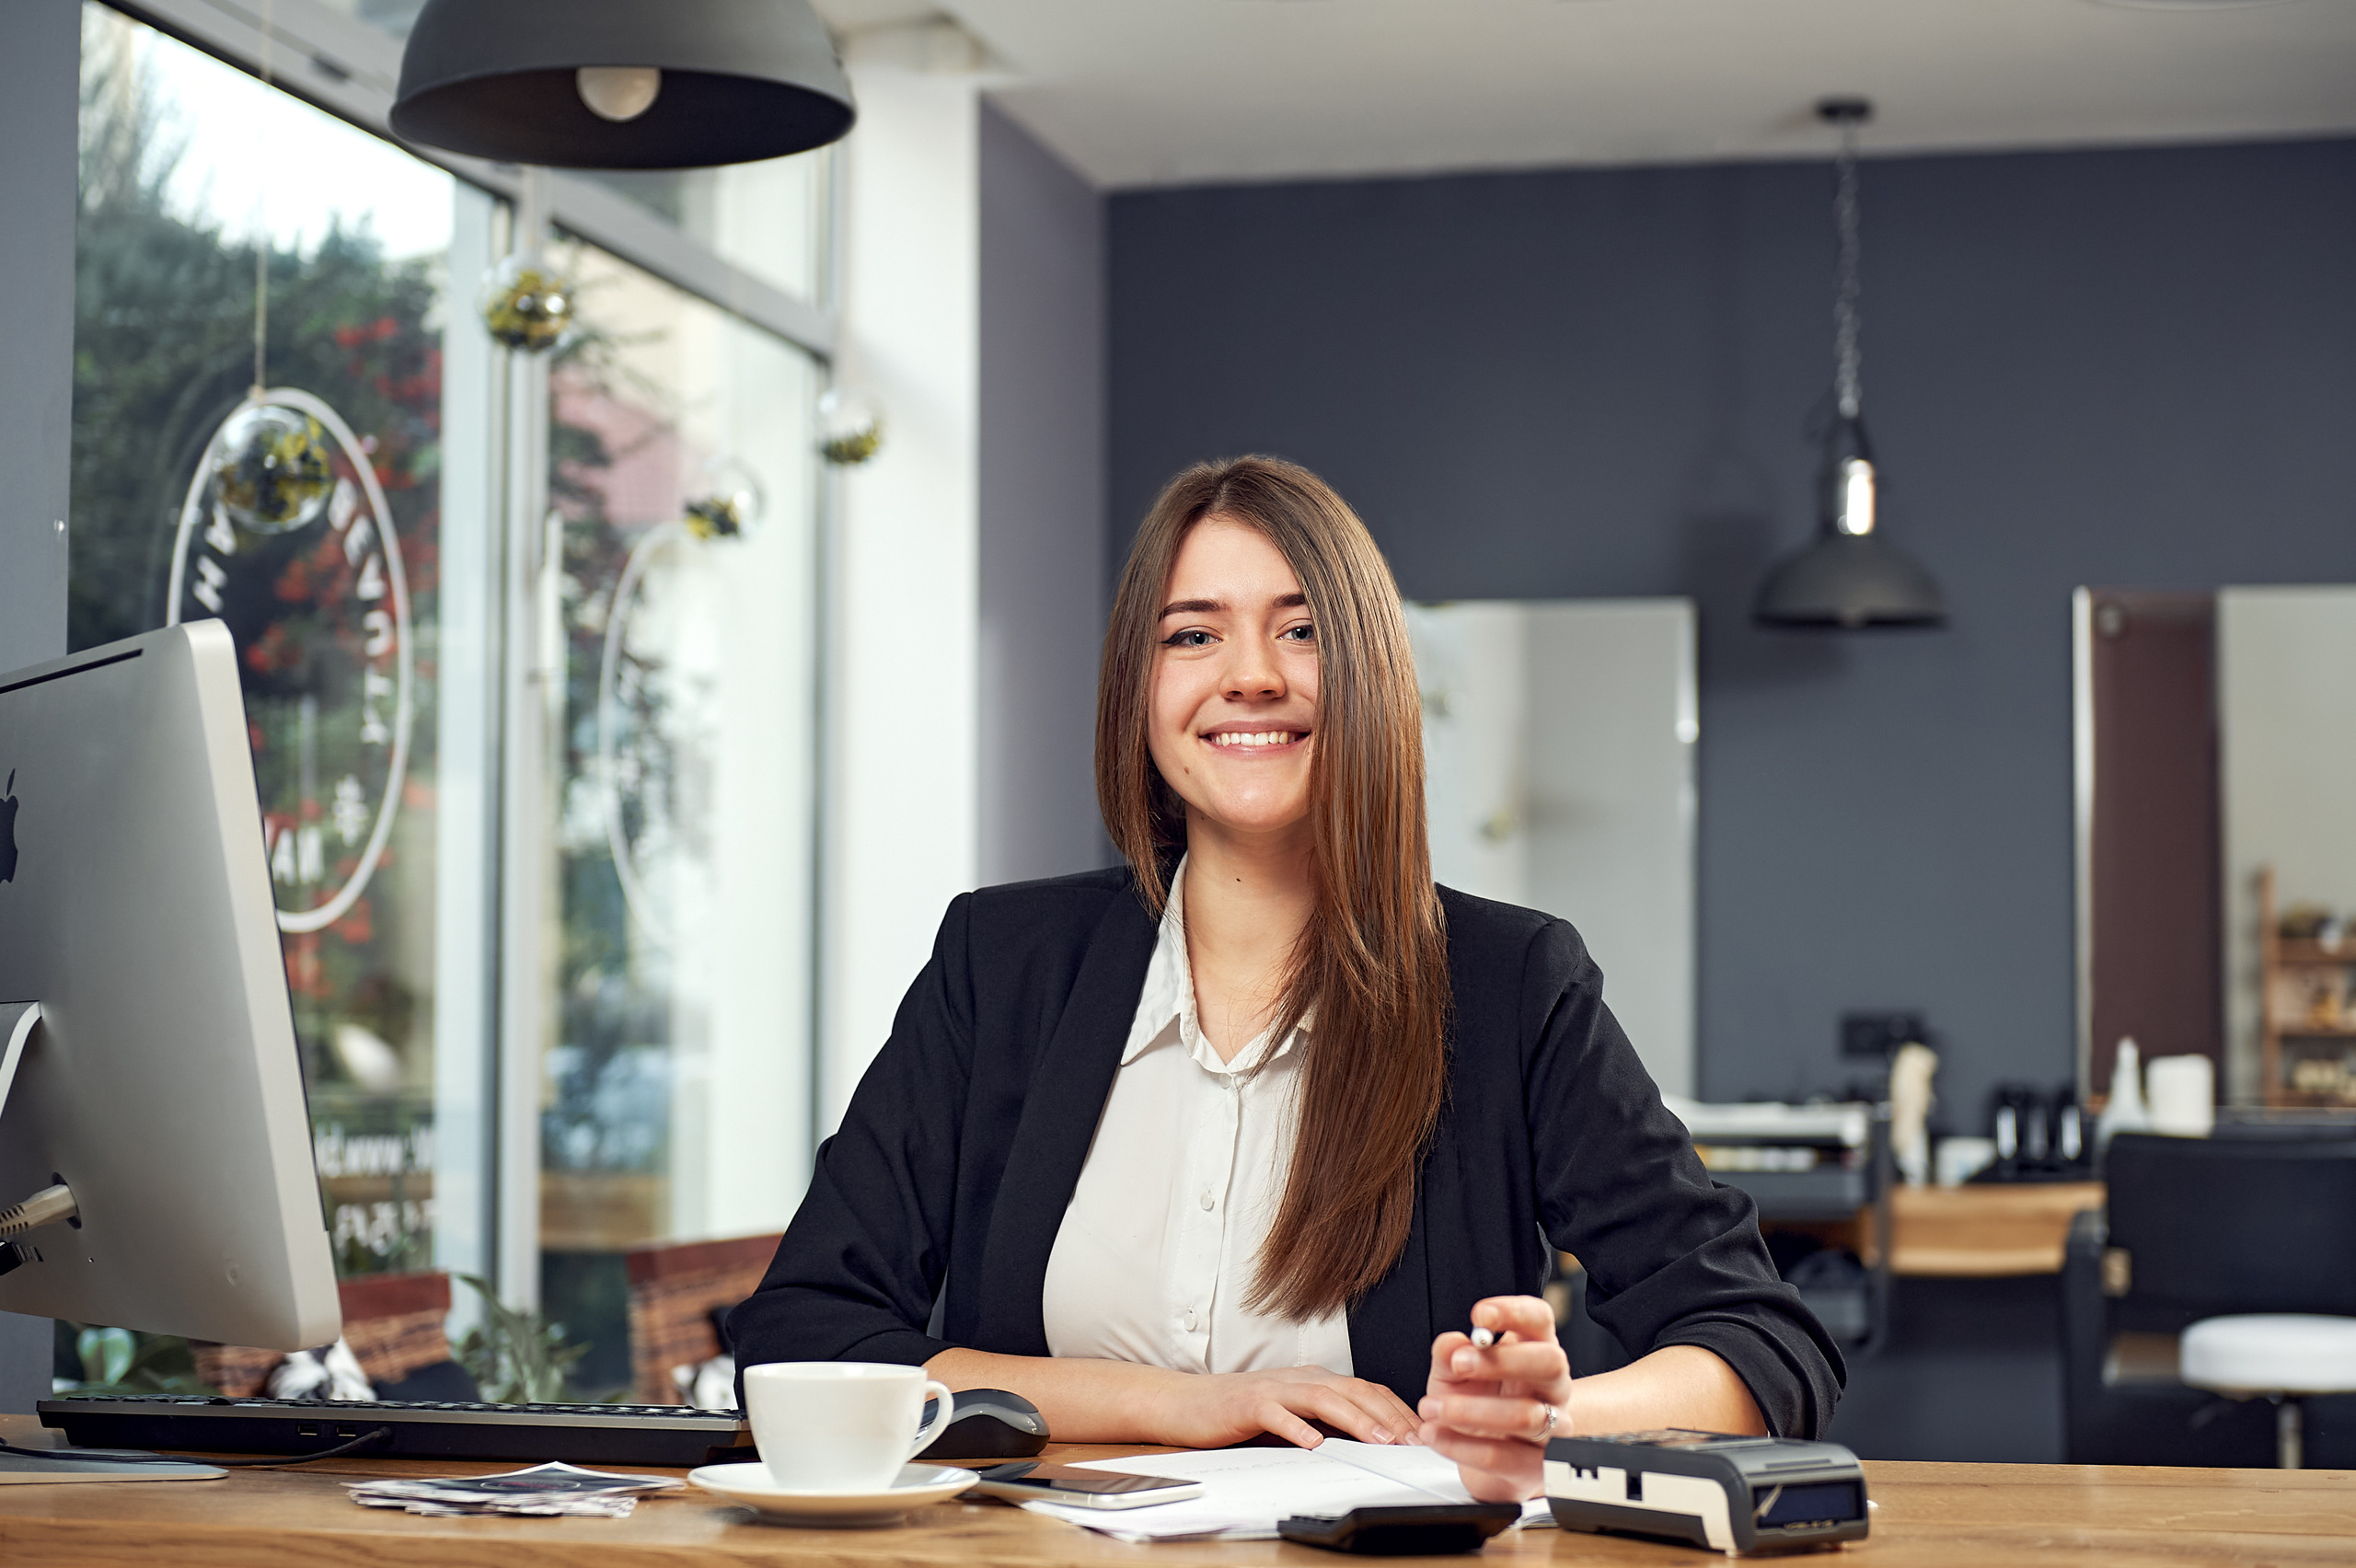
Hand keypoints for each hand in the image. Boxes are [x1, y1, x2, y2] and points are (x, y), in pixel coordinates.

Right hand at [1148, 1365, 1422, 1449]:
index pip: (1367, 1390)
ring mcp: (1275, 1388)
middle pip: (1353, 1390)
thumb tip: (1372, 1442)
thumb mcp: (1294, 1415)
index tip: (1423, 1434)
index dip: (1397, 1410)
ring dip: (1355, 1419)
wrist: (1190, 1403)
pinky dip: (1297, 1428)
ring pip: (1323, 1399)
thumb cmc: (1242, 1412)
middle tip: (1414, 1440)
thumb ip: (1327, 1422)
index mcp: (1315, 1379)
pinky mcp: (1248, 1404)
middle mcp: (1300, 1377)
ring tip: (1379, 1440)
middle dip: (1388, 1415)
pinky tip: (1313, 1443)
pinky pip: (1277, 1414)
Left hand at [1418, 1295, 1572, 1501]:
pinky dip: (1462, 1446)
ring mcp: (1553, 1427)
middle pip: (1550, 1362)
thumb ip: (1448, 1354)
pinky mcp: (1536, 1466)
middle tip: (1458, 1364)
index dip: (1515, 1312)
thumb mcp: (1452, 1372)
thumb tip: (1452, 1345)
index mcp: (1534, 1349)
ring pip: (1528, 1416)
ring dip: (1472, 1411)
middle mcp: (1553, 1385)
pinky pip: (1504, 1457)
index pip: (1540, 1319)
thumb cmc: (1477, 1401)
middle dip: (1502, 1361)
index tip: (1479, 1315)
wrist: (1487, 1453)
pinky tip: (1435, 1435)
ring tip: (1432, 1408)